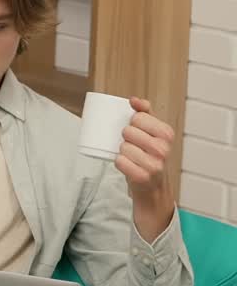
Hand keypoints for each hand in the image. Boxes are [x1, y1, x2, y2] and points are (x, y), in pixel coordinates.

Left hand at [116, 98, 175, 242]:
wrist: (153, 186)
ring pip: (122, 147)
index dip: (132, 124)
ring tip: (132, 157)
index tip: (138, 133)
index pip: (137, 117)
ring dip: (122, 152)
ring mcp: (154, 164)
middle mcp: (163, 149)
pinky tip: (128, 166)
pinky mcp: (142, 176)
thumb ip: (145, 112)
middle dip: (126, 138)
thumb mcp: (153, 132)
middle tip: (134, 147)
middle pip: (127, 131)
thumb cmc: (150, 156)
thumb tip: (133, 100)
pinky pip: (119, 161)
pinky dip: (119, 163)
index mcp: (166, 133)